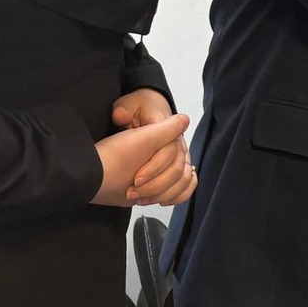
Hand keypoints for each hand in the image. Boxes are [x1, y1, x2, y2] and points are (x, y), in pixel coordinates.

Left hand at [110, 88, 194, 204]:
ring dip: (163, 193)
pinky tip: (161, 201)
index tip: (135, 179)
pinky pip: (187, 184)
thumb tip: (120, 116)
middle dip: (154, 186)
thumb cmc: (139, 109)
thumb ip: (124, 111)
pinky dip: (177, 195)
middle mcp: (177, 143)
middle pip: (176, 171)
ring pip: (183, 180)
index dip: (153, 169)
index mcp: (167, 130)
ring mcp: (180, 156)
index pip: (168, 153)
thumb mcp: (128, 105)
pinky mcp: (177, 167)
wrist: (147, 110)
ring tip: (141, 199)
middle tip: (133, 192)